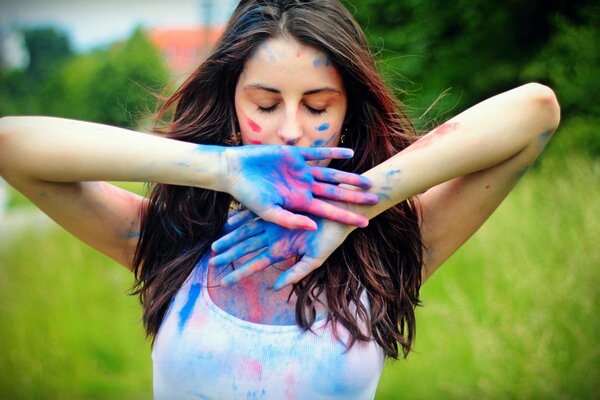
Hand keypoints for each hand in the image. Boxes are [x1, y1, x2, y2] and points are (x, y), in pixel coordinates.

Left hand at [209, 209, 352, 289]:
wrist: (342, 212)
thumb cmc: (331, 237)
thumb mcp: (314, 259)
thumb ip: (295, 273)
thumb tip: (274, 288)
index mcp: (282, 250)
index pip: (255, 263)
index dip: (239, 272)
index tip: (224, 282)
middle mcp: (275, 237)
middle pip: (247, 248)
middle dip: (229, 255)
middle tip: (211, 262)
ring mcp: (275, 222)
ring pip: (247, 232)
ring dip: (231, 238)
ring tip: (215, 246)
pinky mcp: (279, 206)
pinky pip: (256, 212)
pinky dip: (242, 217)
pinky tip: (230, 222)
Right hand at [222, 145, 376, 229]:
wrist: (235, 171)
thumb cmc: (248, 195)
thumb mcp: (268, 211)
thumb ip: (291, 219)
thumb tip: (314, 226)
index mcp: (299, 203)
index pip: (328, 212)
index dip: (346, 217)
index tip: (365, 222)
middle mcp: (303, 187)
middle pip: (334, 193)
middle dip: (354, 198)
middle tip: (375, 200)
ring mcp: (301, 171)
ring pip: (331, 175)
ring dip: (349, 177)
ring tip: (367, 181)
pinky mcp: (295, 155)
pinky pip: (319, 154)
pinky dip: (334, 153)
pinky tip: (350, 153)